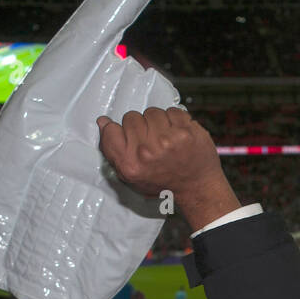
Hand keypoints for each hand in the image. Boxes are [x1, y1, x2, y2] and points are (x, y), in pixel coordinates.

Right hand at [97, 107, 239, 231]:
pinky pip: (172, 111)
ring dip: (158, 121)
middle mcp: (147, 152)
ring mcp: (167, 140)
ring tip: (165, 137)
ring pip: (152, 112)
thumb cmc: (164, 182)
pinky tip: (178, 134)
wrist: (197, 187)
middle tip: (151, 140)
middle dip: (140, 126)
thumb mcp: (131, 177)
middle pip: (131, 118)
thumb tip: (103, 122)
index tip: (131, 136)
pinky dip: (175, 120)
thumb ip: (114, 151)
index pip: (111, 130)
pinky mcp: (185, 131)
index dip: (121, 130)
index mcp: (130, 165)